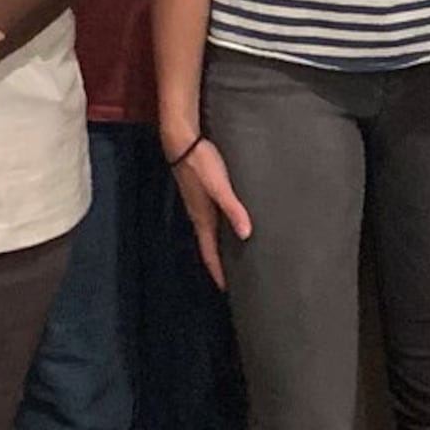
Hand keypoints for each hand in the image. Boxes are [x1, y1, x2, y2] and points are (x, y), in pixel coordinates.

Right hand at [170, 132, 250, 286]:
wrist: (183, 141)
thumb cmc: (201, 163)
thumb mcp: (220, 187)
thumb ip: (233, 209)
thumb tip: (246, 234)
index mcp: (203, 219)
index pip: (210, 253)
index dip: (218, 272)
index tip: (226, 289)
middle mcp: (200, 216)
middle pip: (210, 246)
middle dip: (220, 262)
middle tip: (235, 277)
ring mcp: (199, 204)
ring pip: (211, 232)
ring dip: (221, 245)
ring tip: (235, 254)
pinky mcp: (202, 193)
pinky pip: (212, 218)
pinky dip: (221, 227)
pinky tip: (231, 223)